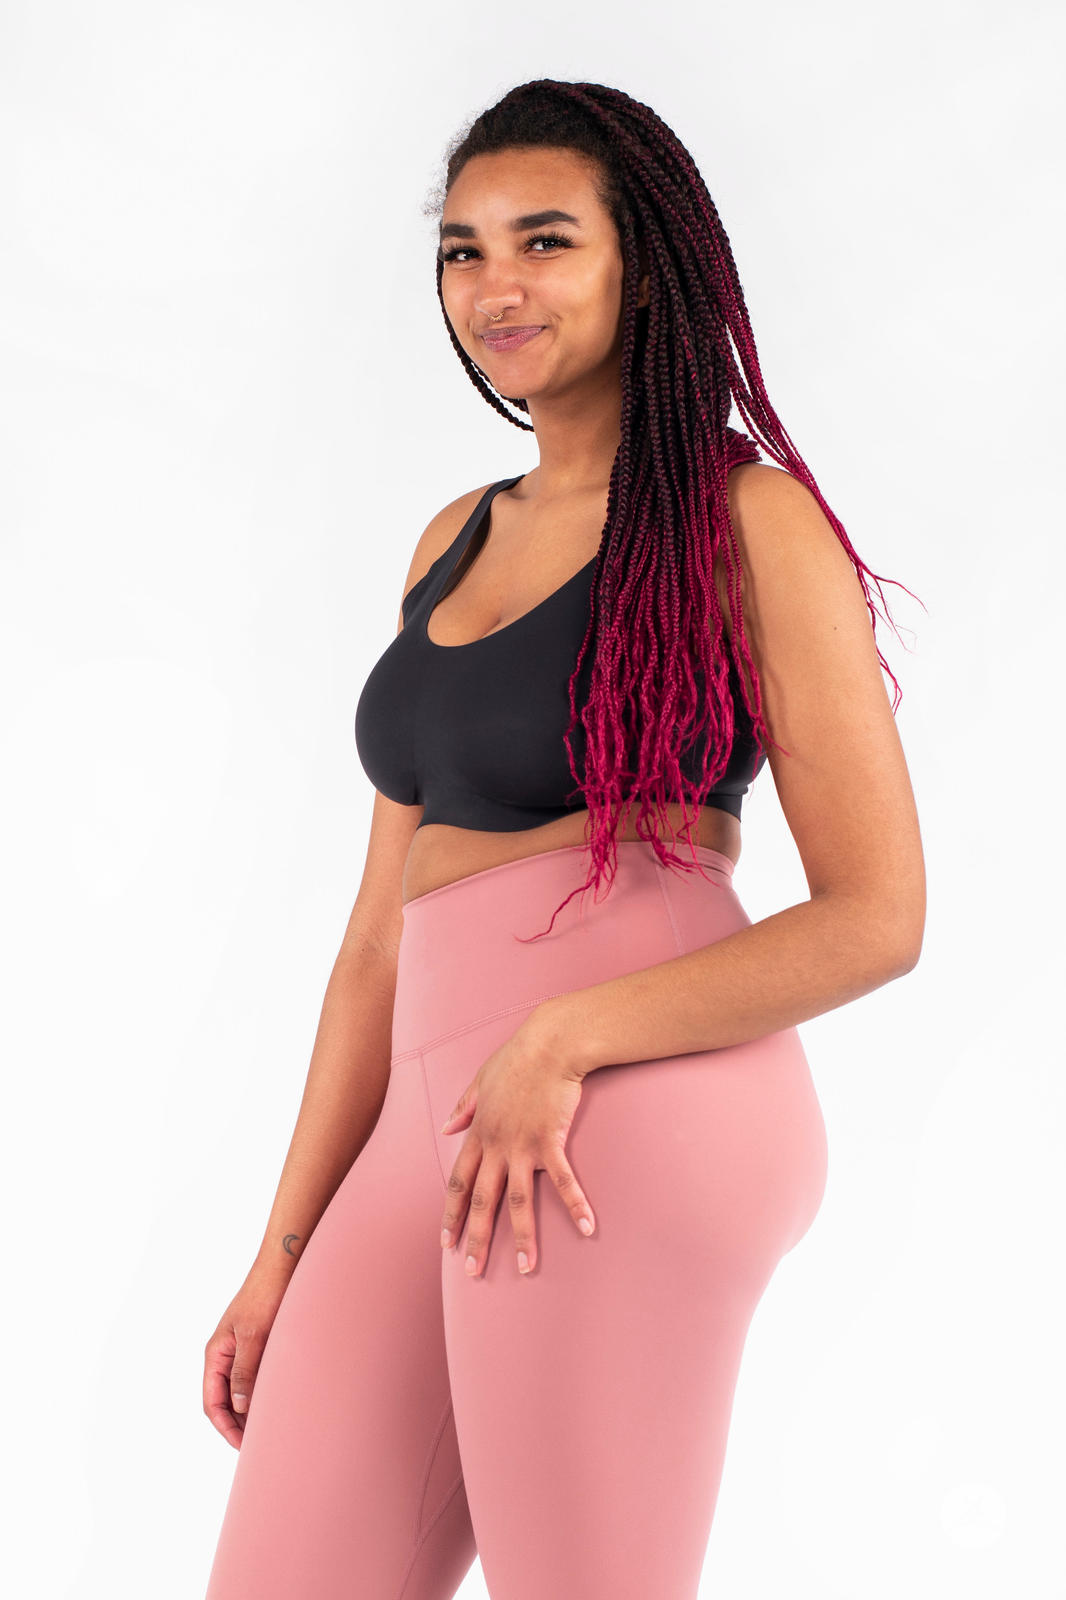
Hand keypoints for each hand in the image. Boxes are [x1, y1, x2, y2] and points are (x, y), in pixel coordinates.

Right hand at [202, 1260, 293, 1448]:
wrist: (284, 1266)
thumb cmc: (266, 1296)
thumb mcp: (254, 1336)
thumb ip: (245, 1371)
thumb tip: (239, 1407)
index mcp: (216, 1355)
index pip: (212, 1403)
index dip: (225, 1428)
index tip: (244, 1447)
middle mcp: (226, 1356)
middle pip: (225, 1402)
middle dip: (239, 1425)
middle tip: (260, 1445)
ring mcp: (242, 1352)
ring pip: (241, 1392)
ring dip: (251, 1411)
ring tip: (270, 1430)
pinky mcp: (259, 1346)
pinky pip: (256, 1379)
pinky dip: (262, 1394)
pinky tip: (279, 1404)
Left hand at [438, 1009, 594, 1276]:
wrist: (549, 1044)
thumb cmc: (517, 1058)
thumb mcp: (480, 1081)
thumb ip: (464, 1107)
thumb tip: (446, 1128)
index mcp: (479, 1134)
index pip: (458, 1183)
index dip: (451, 1215)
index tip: (445, 1242)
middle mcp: (497, 1146)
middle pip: (483, 1201)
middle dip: (476, 1239)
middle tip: (472, 1272)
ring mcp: (524, 1146)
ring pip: (519, 1201)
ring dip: (523, 1237)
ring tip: (526, 1268)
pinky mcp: (552, 1141)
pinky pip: (564, 1181)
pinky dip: (575, 1205)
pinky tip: (587, 1227)